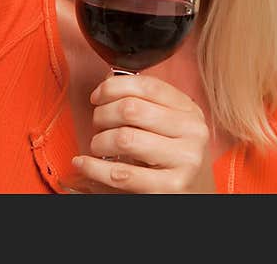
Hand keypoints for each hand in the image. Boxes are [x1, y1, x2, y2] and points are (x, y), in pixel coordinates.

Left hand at [71, 74, 214, 192]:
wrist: (192, 196)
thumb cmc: (172, 158)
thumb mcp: (166, 126)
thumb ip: (143, 102)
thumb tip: (108, 81)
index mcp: (189, 110)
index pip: (147, 86)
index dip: (114, 87)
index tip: (97, 96)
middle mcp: (192, 132)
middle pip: (131, 109)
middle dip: (103, 115)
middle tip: (97, 124)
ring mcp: (184, 160)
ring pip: (124, 138)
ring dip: (100, 141)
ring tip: (98, 146)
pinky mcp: (171, 187)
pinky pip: (122, 174)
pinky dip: (94, 168)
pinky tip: (83, 163)